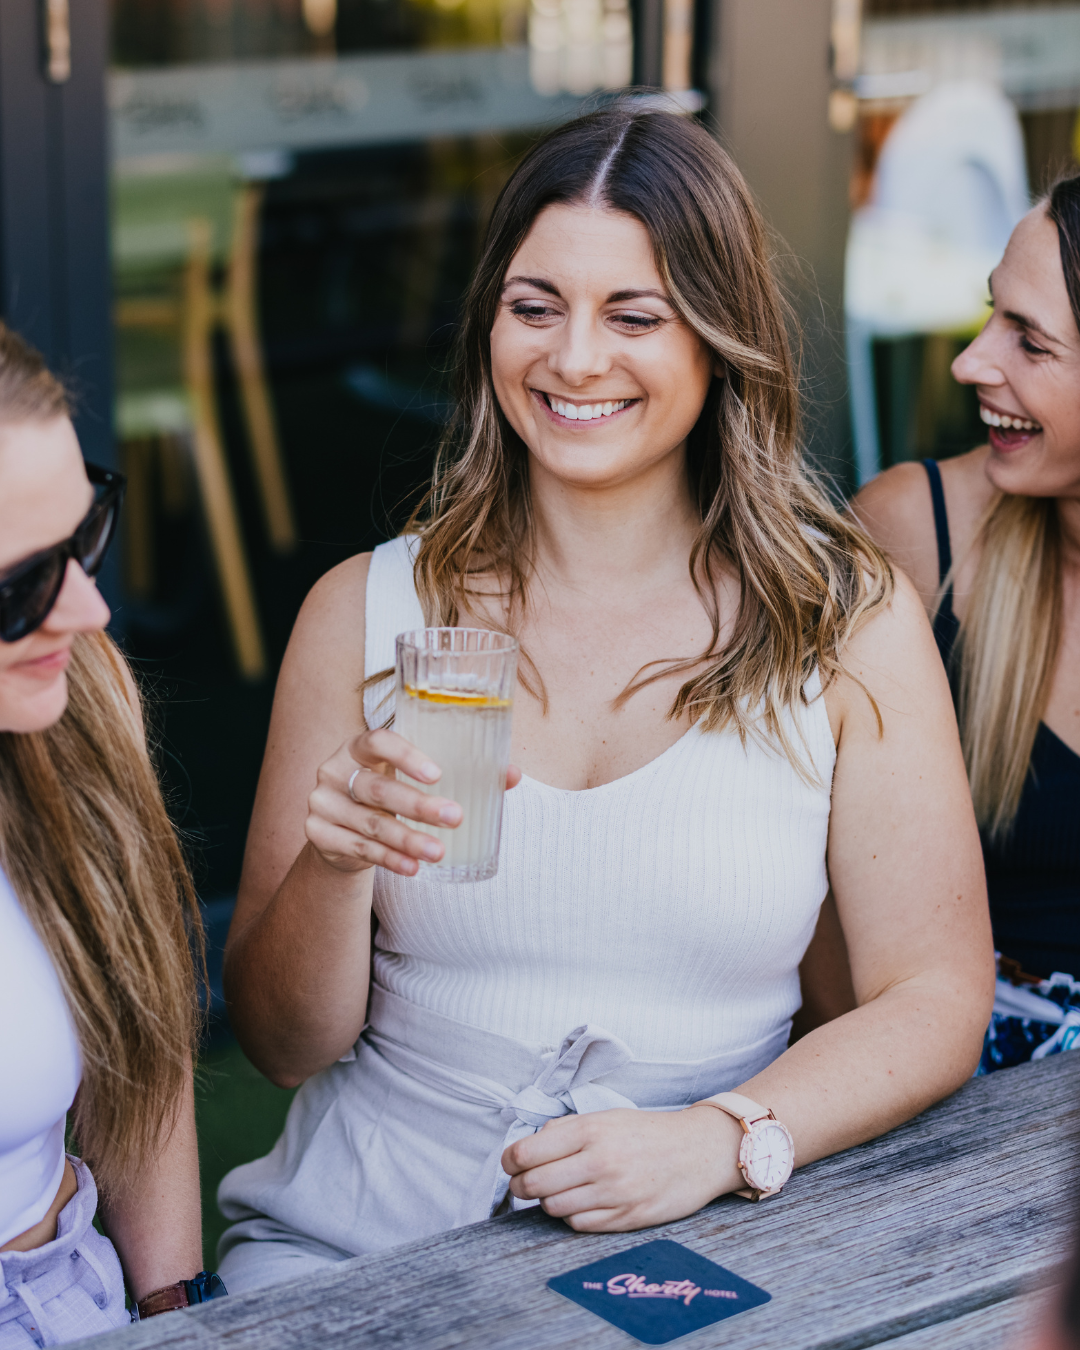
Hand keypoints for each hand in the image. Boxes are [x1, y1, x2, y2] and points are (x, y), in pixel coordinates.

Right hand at [305, 728, 519, 876]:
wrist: (340, 829)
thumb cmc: (388, 793)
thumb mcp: (411, 779)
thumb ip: (458, 772)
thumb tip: (513, 775)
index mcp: (358, 746)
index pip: (377, 740)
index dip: (406, 756)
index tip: (438, 774)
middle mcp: (334, 770)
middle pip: (377, 788)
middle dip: (418, 805)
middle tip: (455, 817)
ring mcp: (322, 803)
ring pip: (371, 825)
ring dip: (408, 840)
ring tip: (439, 852)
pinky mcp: (318, 835)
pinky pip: (359, 849)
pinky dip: (389, 859)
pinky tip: (413, 867)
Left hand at [500, 1105, 743, 1231]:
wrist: (698, 1151)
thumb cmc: (648, 1132)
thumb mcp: (606, 1117)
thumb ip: (567, 1129)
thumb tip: (530, 1146)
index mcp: (590, 1130)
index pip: (527, 1152)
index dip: (510, 1161)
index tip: (511, 1163)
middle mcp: (599, 1161)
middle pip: (534, 1184)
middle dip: (521, 1186)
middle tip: (524, 1182)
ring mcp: (613, 1193)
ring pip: (553, 1208)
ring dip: (547, 1202)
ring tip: (557, 1191)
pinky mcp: (626, 1218)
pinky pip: (579, 1224)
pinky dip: (572, 1216)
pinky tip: (581, 1202)